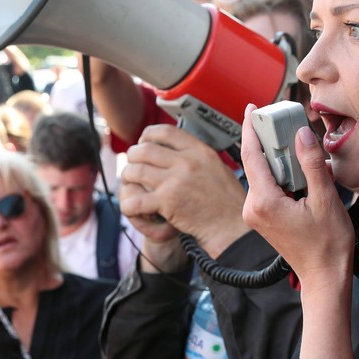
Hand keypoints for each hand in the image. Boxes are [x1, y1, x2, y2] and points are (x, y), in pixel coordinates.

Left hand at [119, 124, 249, 257]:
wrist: (231, 226)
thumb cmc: (228, 202)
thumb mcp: (218, 167)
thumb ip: (198, 156)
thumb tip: (180, 148)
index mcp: (200, 151)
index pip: (165, 132)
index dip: (148, 135)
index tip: (143, 142)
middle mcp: (187, 162)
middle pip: (145, 149)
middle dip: (132, 156)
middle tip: (132, 164)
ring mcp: (176, 182)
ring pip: (135, 171)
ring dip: (127, 177)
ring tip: (129, 183)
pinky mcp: (167, 203)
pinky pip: (135, 200)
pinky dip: (128, 204)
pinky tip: (132, 207)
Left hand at [240, 105, 353, 291]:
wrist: (324, 277)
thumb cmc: (328, 245)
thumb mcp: (326, 200)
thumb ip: (312, 164)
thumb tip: (301, 135)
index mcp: (264, 201)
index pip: (251, 154)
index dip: (251, 127)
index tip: (253, 108)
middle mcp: (254, 207)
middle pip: (255, 162)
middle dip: (268, 139)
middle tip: (282, 119)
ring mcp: (256, 214)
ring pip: (262, 173)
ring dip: (277, 157)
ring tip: (295, 144)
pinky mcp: (263, 217)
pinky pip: (267, 186)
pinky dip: (280, 173)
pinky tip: (297, 169)